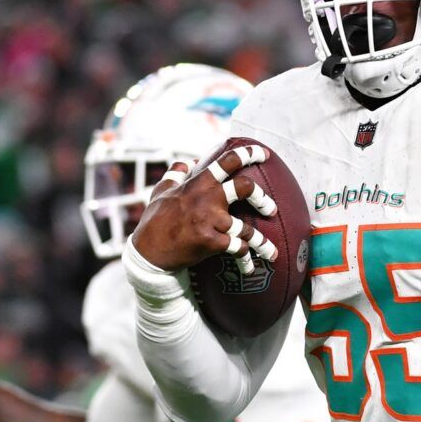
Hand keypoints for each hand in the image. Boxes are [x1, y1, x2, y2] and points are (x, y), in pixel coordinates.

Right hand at [130, 140, 277, 274]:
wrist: (149, 252)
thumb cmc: (155, 220)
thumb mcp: (161, 191)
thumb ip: (176, 174)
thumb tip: (188, 162)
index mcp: (198, 183)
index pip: (227, 161)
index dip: (248, 154)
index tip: (264, 154)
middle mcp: (208, 199)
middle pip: (245, 187)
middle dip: (262, 197)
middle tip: (271, 209)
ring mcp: (211, 220)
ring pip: (247, 229)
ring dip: (262, 242)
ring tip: (271, 252)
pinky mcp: (212, 242)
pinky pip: (237, 249)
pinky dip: (245, 258)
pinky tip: (249, 267)